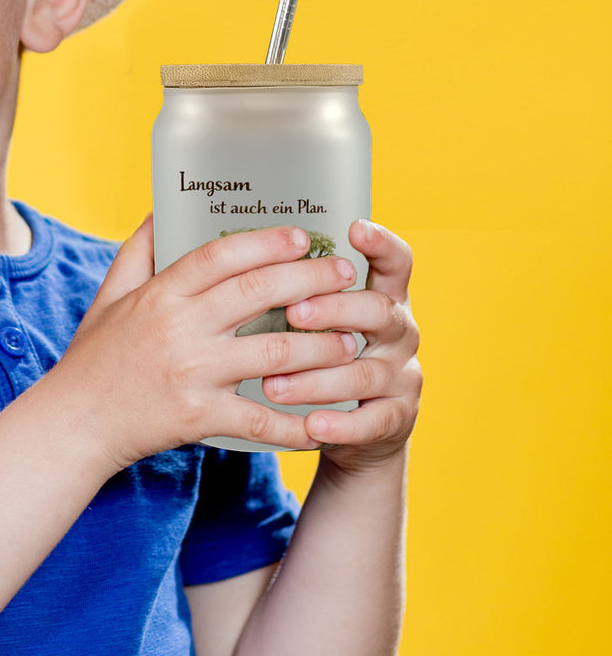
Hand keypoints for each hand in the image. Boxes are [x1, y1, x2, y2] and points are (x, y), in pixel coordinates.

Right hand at [48, 218, 364, 472]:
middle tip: (344, 275)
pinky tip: (324, 422)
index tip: (302, 237)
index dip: (266, 242)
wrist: (74, 424)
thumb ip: (139, 250)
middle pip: (256, 294)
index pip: (220, 255)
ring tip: (349, 340)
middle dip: (310, 280)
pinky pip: (259, 419)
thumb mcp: (110, 294)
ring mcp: (192, 374)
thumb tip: (162, 207)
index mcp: (160, 294)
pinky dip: (295, 424)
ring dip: (320, 347)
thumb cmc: (94, 356)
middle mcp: (179, 329)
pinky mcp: (199, 417)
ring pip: (273, 355)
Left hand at [264, 220, 420, 472]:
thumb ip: (304, 290)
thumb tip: (254, 255)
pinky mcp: (396, 420)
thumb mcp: (327, 320)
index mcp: (384, 299)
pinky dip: (340, 424)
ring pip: (364, 372)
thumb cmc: (328, 357)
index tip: (355, 227)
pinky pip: (371, 422)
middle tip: (294, 313)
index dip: (381, 244)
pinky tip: (311, 425)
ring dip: (317, 378)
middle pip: (378, 311)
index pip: (395, 263)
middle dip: (334, 310)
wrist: (359, 428)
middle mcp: (399, 333)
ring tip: (272, 384)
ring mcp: (402, 377)